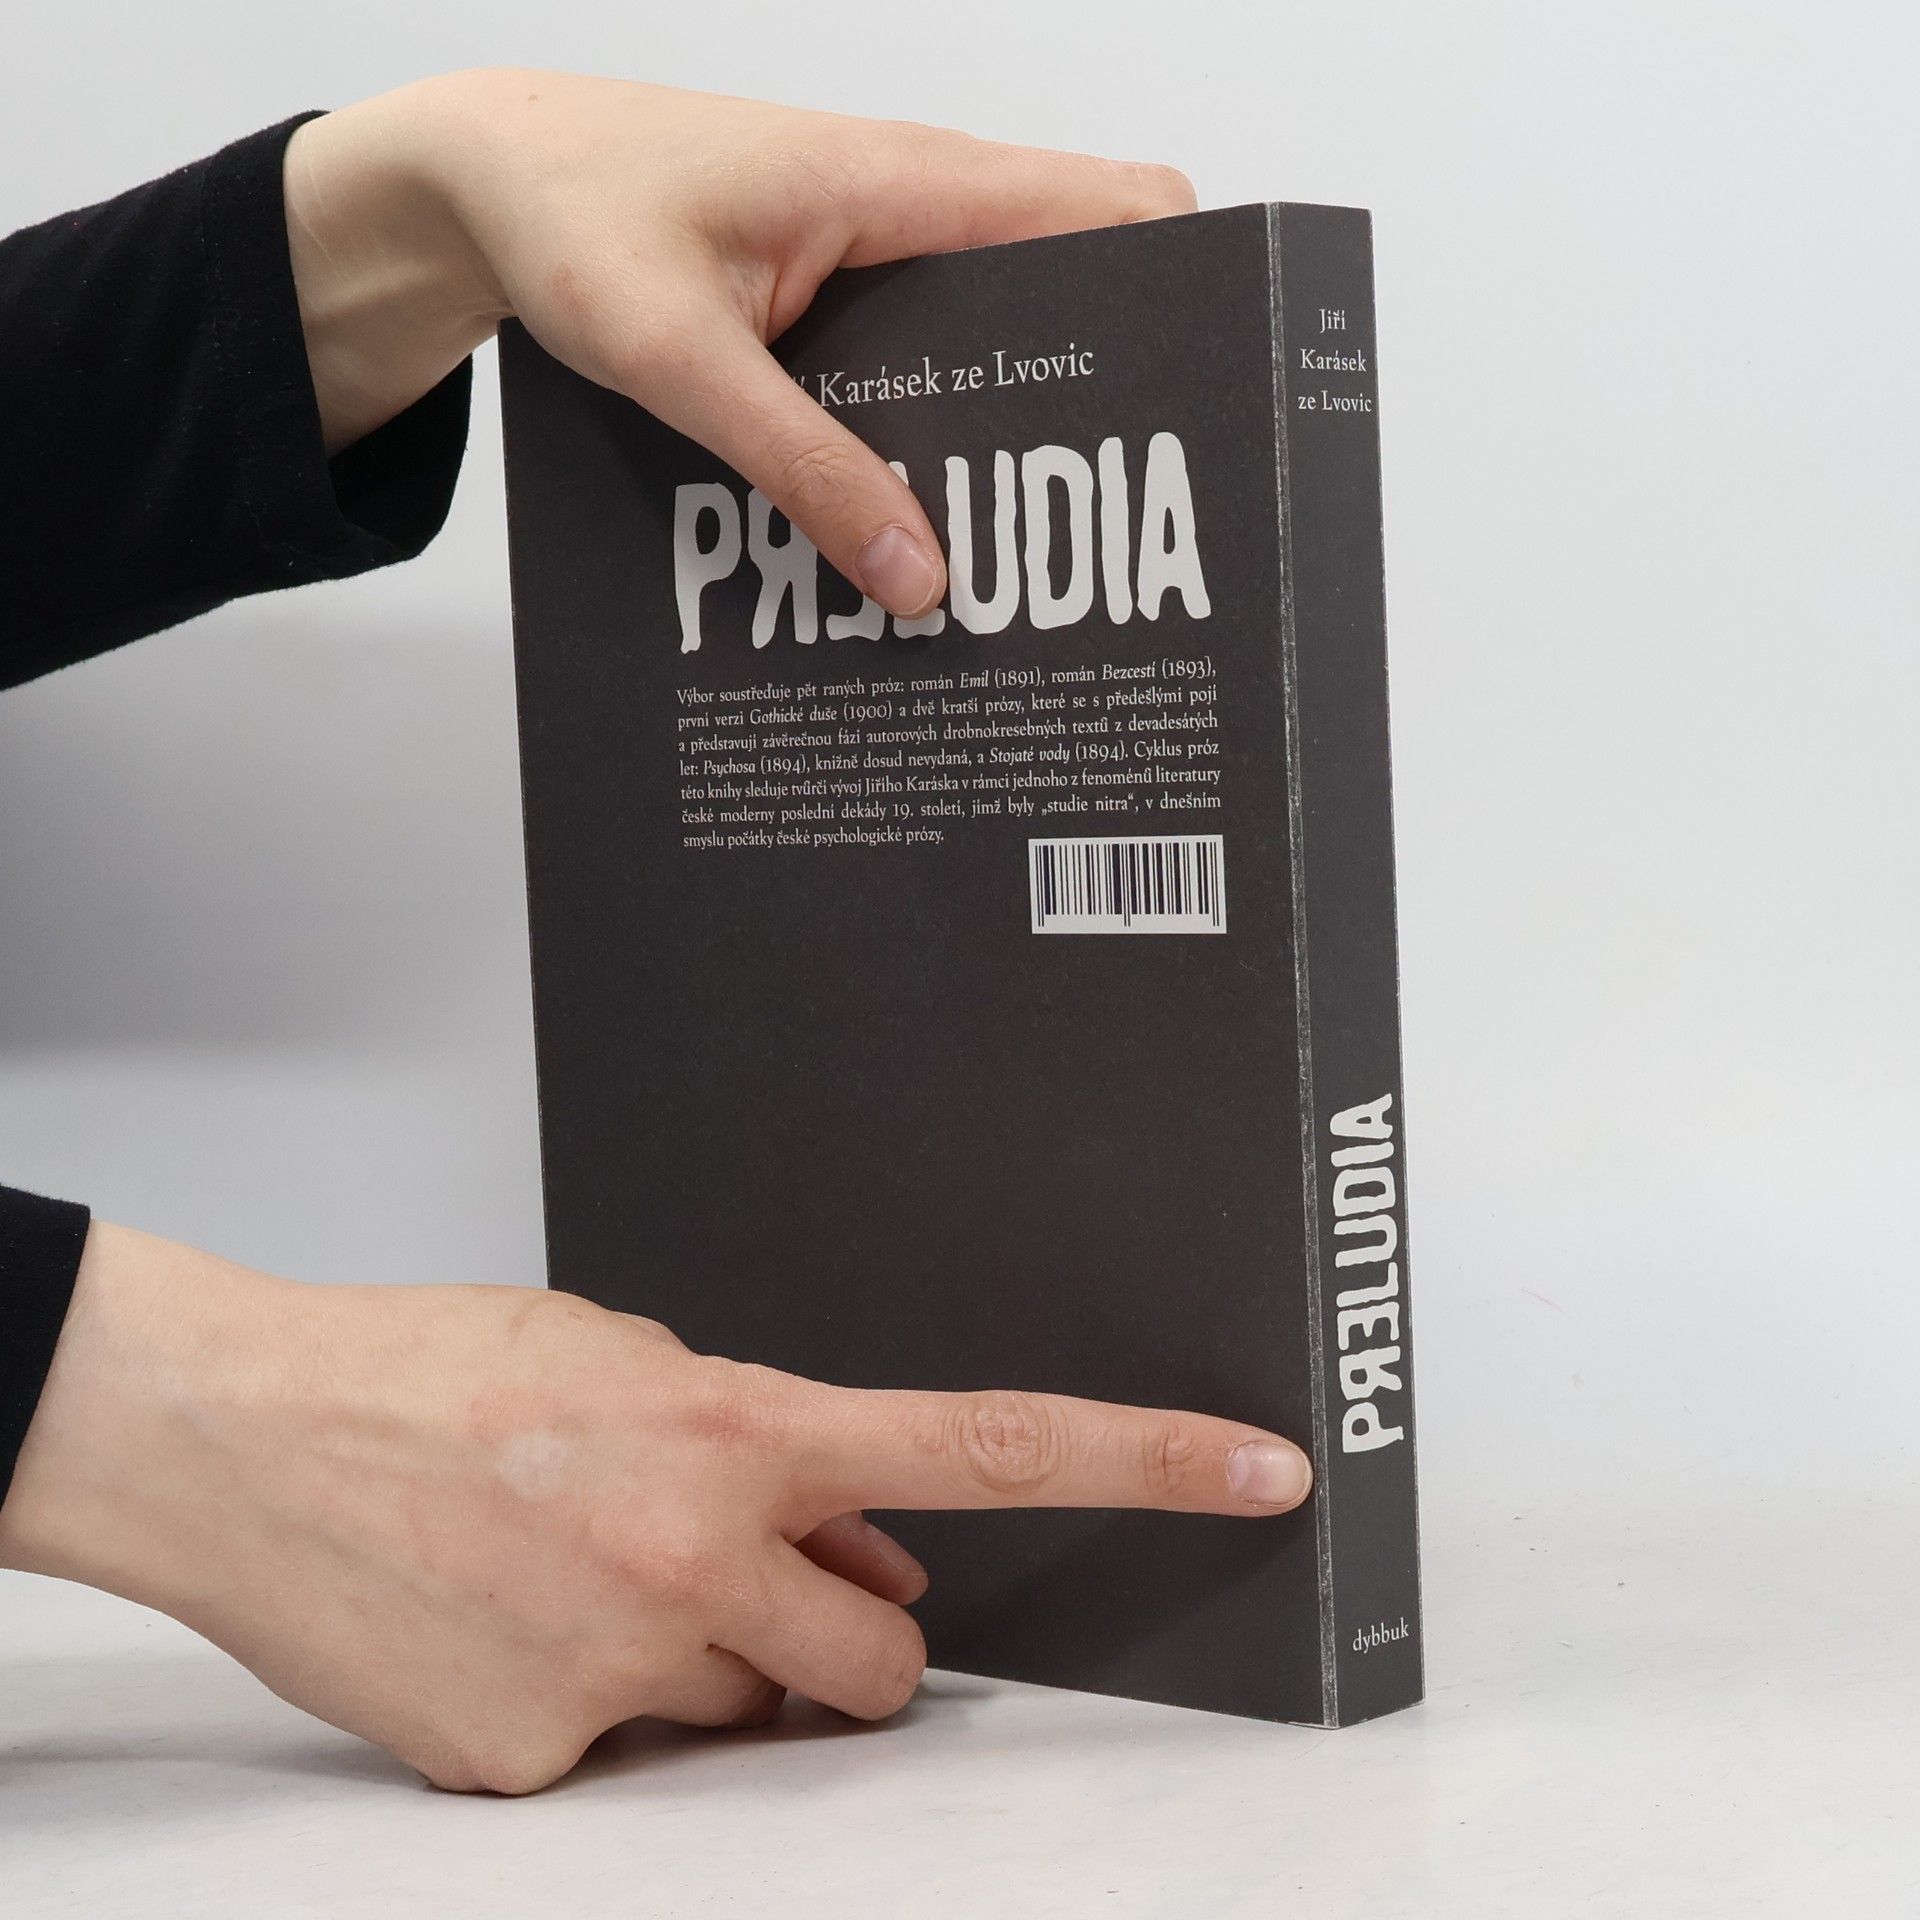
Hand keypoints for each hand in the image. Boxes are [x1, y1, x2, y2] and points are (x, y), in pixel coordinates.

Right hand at [0, 1222, 1309, 1793]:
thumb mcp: (628, 1360)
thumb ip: (774, 1458)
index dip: (1139, 1458)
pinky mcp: (535, 1767)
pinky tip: (505, 1630)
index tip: (1257, 1466)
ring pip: (754, 1717)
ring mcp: (619, 1672)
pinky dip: (596, 1707)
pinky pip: (628, 1759)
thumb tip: (883, 1563)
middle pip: (882, 1666)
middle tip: (748, 1585)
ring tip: (582, 1580)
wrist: (242, 1437)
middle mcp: (698, 1555)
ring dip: (713, 1669)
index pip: (986, 1450)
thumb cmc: (433, 1370)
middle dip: (850, 1645)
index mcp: (736, 1428)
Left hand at [282, 71, 1195, 616]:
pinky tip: (926, 512)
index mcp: (902, 183)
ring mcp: (880, 249)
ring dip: (1022, 418)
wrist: (484, 181)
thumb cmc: (569, 217)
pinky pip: (932, 356)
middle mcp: (912, 205)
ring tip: (1034, 540)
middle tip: (1118, 508)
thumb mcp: (681, 359)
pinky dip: (947, 423)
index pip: (1109, 207)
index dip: (1187, 284)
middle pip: (1077, 280)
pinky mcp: (844, 294)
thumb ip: (803, 467)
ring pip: (1003, 329)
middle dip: (1114, 380)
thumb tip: (919, 575)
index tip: (1218, 393)